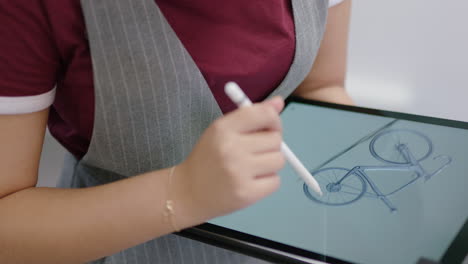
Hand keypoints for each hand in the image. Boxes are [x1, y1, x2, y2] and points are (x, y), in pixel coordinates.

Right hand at [176, 96, 285, 223]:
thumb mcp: (222, 131)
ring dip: (269, 164)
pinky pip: (275, 181)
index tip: (268, 128)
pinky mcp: (247, 193)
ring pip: (279, 160)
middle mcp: (231, 148)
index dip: (274, 120)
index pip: (264, 114)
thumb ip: (251, 115)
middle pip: (276, 139)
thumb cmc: (208, 158)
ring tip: (251, 168)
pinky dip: (267, 182)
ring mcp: (239, 172)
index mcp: (224, 128)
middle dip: (269, 145)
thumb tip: (279, 102)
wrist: (188, 192)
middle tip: (253, 152)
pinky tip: (250, 181)